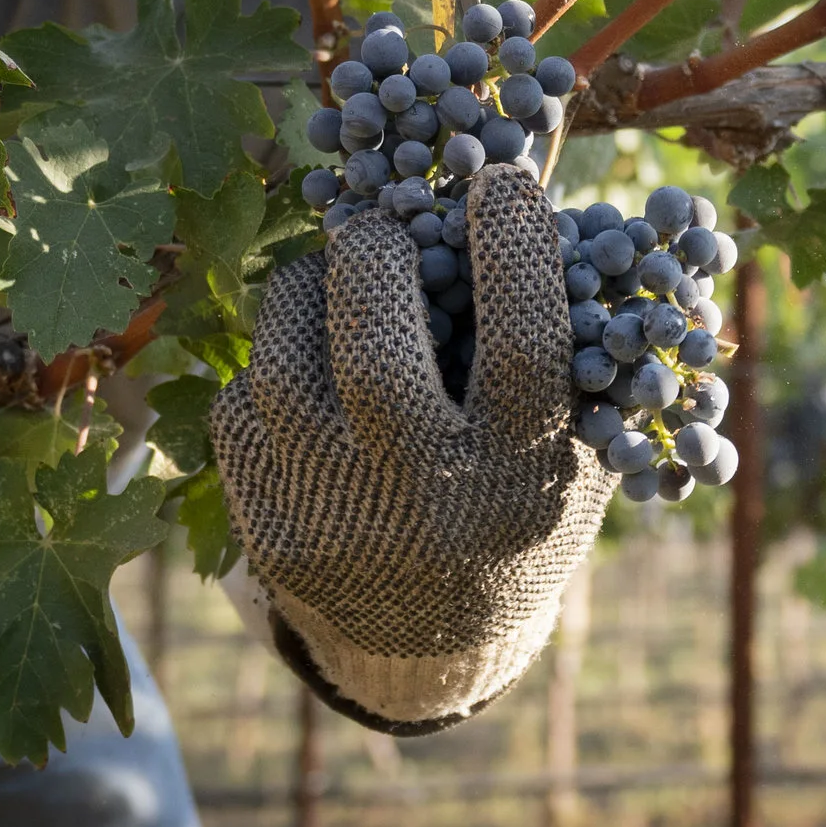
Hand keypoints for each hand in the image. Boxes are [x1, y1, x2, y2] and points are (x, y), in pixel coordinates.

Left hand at [208, 165, 610, 732]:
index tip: (503, 182)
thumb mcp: (574, 452)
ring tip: (341, 276)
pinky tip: (313, 359)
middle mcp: (422, 503)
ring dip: (310, 289)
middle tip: (389, 225)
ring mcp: (331, 517)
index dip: (514, 248)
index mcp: (518, 479)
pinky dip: (277, 359)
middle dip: (380, 256)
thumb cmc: (518, 512)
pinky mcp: (265, 525)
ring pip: (285, 363)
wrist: (429, 645)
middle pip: (375, 350)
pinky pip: (245, 402)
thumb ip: (580, 353)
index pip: (522, 345)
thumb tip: (580, 217)